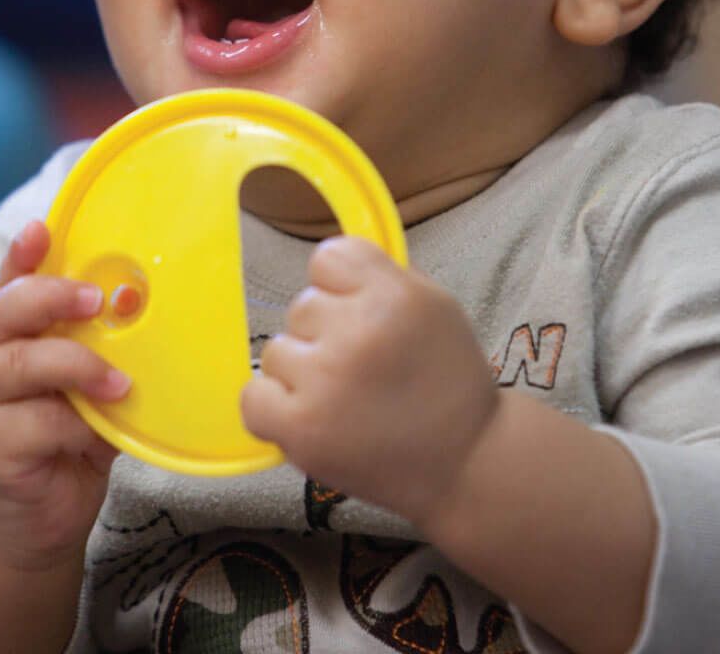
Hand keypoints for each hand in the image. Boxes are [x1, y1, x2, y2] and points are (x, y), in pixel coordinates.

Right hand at [0, 220, 129, 572]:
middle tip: (95, 299)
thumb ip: (102, 350)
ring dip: (74, 365)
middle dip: (48, 296)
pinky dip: (73, 423)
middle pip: (1, 312)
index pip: (9, 284)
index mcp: (8, 337)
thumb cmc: (67, 438)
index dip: (22, 254)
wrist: (35, 521)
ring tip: (118, 381)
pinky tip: (95, 431)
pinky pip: (33, 423)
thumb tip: (136, 305)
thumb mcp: (88, 386)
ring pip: (15, 363)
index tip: (42, 229)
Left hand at [241, 236, 498, 526]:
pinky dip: (273, 407)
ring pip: (277, 350)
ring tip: (344, 398)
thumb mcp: (434, 305)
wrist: (467, 462)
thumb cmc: (448, 379)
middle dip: (326, 332)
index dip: (341, 285)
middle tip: (363, 366)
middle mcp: (357, 331)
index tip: (360, 311)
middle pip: (302, 305)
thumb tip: (330, 264)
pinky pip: (253, 396)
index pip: (329, 256)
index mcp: (394, 294)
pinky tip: (309, 415)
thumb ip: (382, 277)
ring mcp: (325, 380)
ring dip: (302, 371)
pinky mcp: (302, 428)